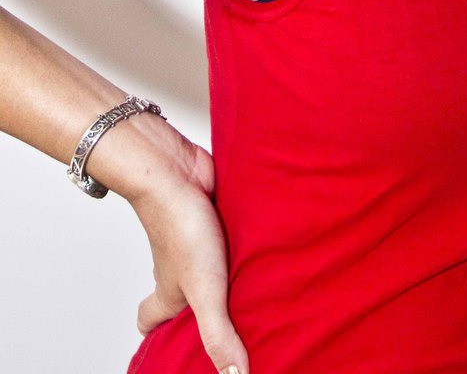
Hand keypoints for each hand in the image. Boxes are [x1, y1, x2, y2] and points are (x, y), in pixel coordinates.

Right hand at [129, 142, 248, 373]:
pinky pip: (224, 231)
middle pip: (179, 292)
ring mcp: (196, 238)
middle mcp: (179, 265)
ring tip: (254, 284)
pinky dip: (238, 236)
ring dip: (224, 270)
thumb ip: (218, 332)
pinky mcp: (214, 213)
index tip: (167, 350)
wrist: (176, 169)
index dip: (155, 336)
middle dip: (196, 306)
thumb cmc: (180, 227)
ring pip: (205, 261)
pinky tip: (263, 241)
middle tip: (223, 319)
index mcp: (168, 290)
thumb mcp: (203, 289)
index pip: (150, 320)